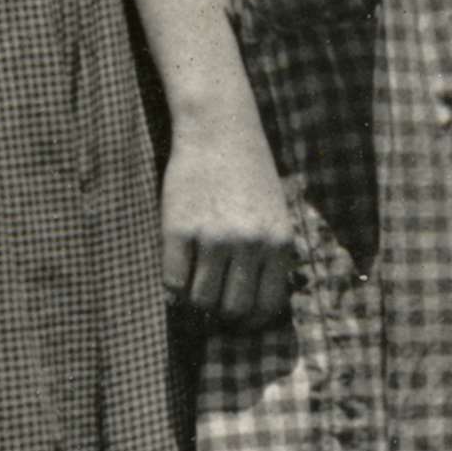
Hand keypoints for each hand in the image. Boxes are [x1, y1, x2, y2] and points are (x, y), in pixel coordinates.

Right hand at [161, 118, 298, 332]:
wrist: (218, 128)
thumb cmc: (249, 172)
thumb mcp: (275, 213)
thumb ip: (271, 255)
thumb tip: (258, 306)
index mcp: (279, 242)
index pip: (268, 305)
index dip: (251, 321)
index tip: (238, 321)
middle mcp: (250, 243)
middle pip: (233, 309)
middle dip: (221, 315)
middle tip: (211, 307)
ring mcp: (213, 237)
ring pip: (201, 300)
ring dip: (194, 303)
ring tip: (192, 290)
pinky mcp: (179, 229)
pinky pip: (172, 281)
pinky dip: (172, 288)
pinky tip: (175, 274)